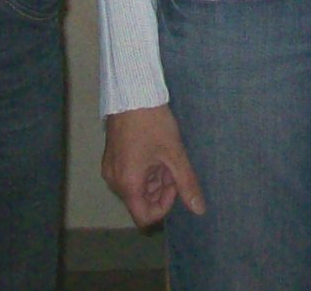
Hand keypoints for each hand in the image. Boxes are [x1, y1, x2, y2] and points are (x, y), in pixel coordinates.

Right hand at [102, 104, 205, 226]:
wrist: (132, 93)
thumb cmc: (153, 123)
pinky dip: (144, 169)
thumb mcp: (174, 154)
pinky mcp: (111, 158)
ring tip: (165, 155)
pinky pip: (129, 175)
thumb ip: (187, 184)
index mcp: (128, 184)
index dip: (164, 206)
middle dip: (161, 188)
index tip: (174, 184)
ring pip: (136, 187)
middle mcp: (114, 181)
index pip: (144, 217)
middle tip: (173, 165)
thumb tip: (199, 209)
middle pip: (141, 201)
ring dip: (154, 178)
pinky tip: (155, 150)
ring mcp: (111, 169)